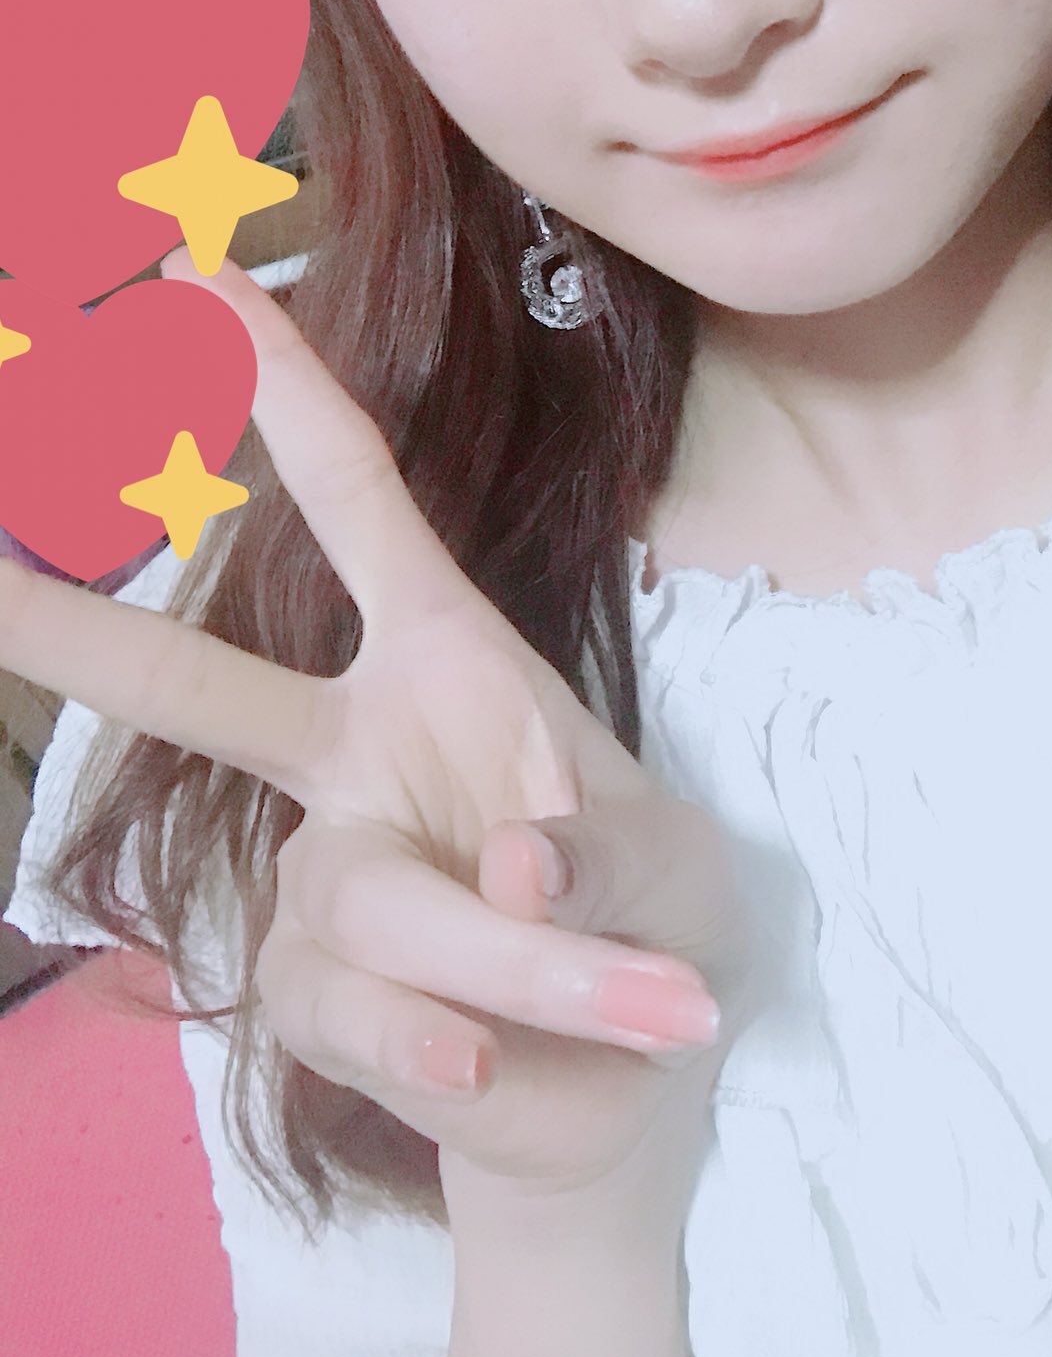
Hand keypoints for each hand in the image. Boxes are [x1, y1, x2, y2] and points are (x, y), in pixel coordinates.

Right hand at [0, 247, 746, 1196]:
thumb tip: (502, 866)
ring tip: (645, 1005)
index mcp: (448, 662)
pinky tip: (501, 1067)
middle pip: (195, 685)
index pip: (358, 503)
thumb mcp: (673, 869)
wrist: (631, 1084)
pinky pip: (354, 1017)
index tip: (201, 273)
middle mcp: (356, 752)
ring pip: (363, 905)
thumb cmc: (655, 922)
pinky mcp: (313, 994)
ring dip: (517, 966)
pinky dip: (447, 1046)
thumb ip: (602, 859)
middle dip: (72, 631)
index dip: (284, 389)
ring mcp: (320, 874)